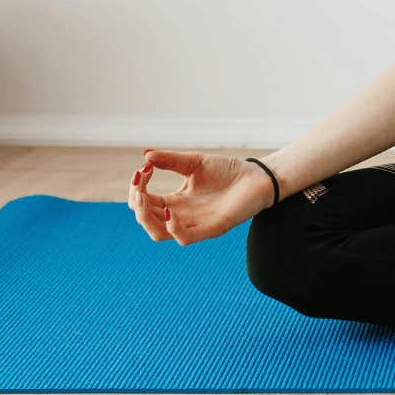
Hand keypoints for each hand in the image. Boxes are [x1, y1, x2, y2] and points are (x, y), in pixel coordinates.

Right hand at [127, 149, 273, 245]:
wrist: (257, 176)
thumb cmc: (228, 171)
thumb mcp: (195, 162)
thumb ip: (171, 160)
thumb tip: (145, 156)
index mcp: (176, 201)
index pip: (145, 203)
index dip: (137, 188)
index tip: (143, 168)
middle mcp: (181, 216)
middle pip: (147, 220)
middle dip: (137, 202)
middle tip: (140, 181)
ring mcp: (195, 224)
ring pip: (159, 234)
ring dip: (146, 218)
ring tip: (145, 197)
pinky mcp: (211, 229)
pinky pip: (185, 238)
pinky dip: (173, 229)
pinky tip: (170, 212)